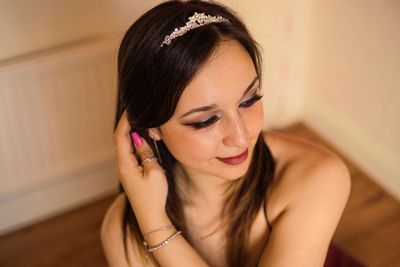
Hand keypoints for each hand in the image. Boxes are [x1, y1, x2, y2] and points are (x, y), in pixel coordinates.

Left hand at [113, 111, 168, 229]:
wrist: (151, 217)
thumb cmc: (154, 196)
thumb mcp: (154, 171)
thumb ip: (146, 152)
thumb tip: (138, 138)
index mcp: (125, 164)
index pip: (120, 136)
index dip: (125, 121)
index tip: (130, 108)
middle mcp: (122, 166)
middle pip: (120, 139)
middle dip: (127, 123)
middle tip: (136, 111)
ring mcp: (126, 170)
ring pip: (125, 146)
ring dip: (131, 132)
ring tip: (140, 120)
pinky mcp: (132, 174)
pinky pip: (130, 153)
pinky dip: (135, 142)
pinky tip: (143, 138)